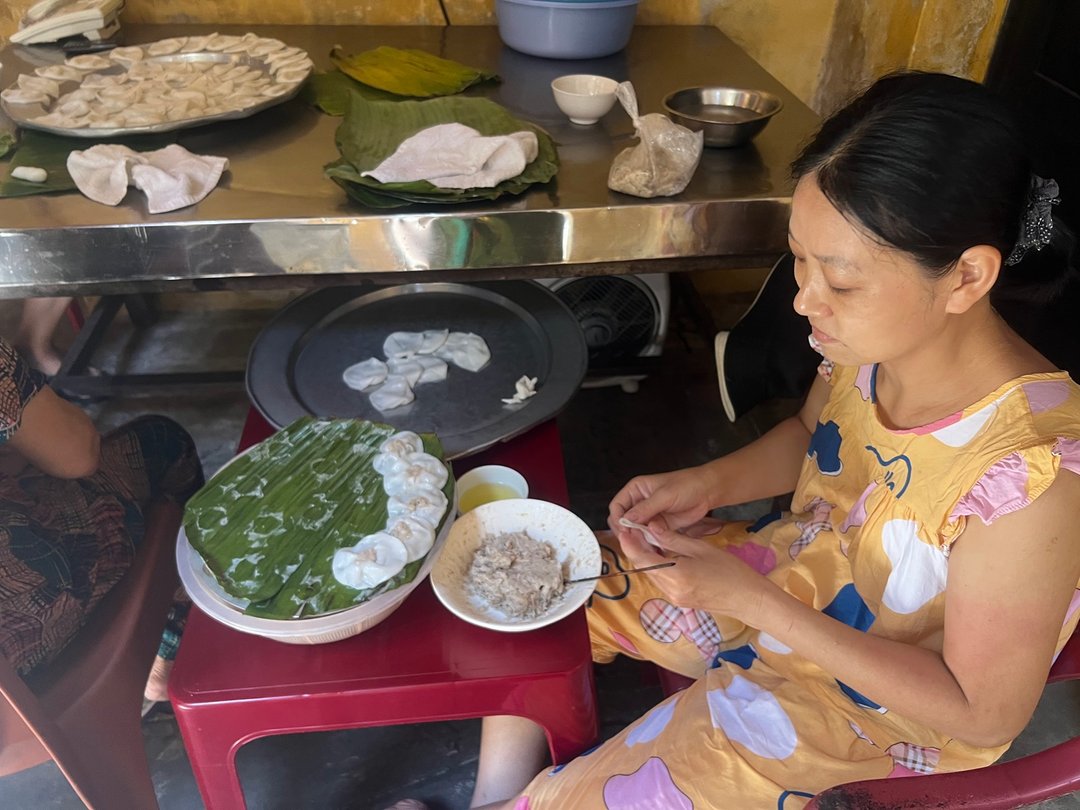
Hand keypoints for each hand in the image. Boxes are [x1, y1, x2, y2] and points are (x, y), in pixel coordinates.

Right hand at [607, 465, 717, 538]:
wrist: (707, 492)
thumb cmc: (686, 485)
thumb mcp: (664, 495)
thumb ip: (645, 508)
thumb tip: (627, 519)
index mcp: (636, 490)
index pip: (617, 506)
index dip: (617, 519)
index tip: (623, 530)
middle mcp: (640, 503)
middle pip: (624, 521)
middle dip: (627, 531)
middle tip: (633, 540)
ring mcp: (650, 516)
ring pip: (636, 531)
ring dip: (639, 539)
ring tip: (644, 545)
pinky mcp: (660, 526)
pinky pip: (649, 537)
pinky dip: (650, 543)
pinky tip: (654, 547)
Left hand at [618, 523, 772, 625]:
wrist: (748, 599)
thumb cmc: (730, 571)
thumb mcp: (700, 548)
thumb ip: (673, 539)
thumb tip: (652, 527)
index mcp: (675, 575)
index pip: (641, 559)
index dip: (629, 543)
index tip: (625, 529)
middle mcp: (670, 590)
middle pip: (643, 567)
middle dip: (637, 548)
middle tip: (638, 529)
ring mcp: (674, 598)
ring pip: (652, 574)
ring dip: (648, 558)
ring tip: (651, 538)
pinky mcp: (679, 601)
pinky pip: (662, 581)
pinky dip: (659, 567)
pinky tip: (666, 554)